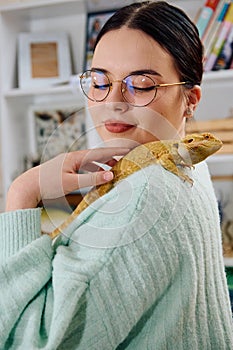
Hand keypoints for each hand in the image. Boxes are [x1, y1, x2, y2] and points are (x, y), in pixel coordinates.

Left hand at [5, 147, 128, 210]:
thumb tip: (111, 175)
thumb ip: (92, 179)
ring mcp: (68, 163)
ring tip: (113, 170)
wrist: (28, 186)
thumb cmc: (48, 184)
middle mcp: (72, 157)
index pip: (100, 153)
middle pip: (96, 156)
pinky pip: (83, 168)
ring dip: (102, 166)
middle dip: (111, 158)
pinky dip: (92, 171)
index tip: (128, 149)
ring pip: (89, 162)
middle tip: (124, 160)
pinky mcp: (64, 170)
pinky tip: (96, 177)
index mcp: (75, 157)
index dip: (115, 151)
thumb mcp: (72, 182)